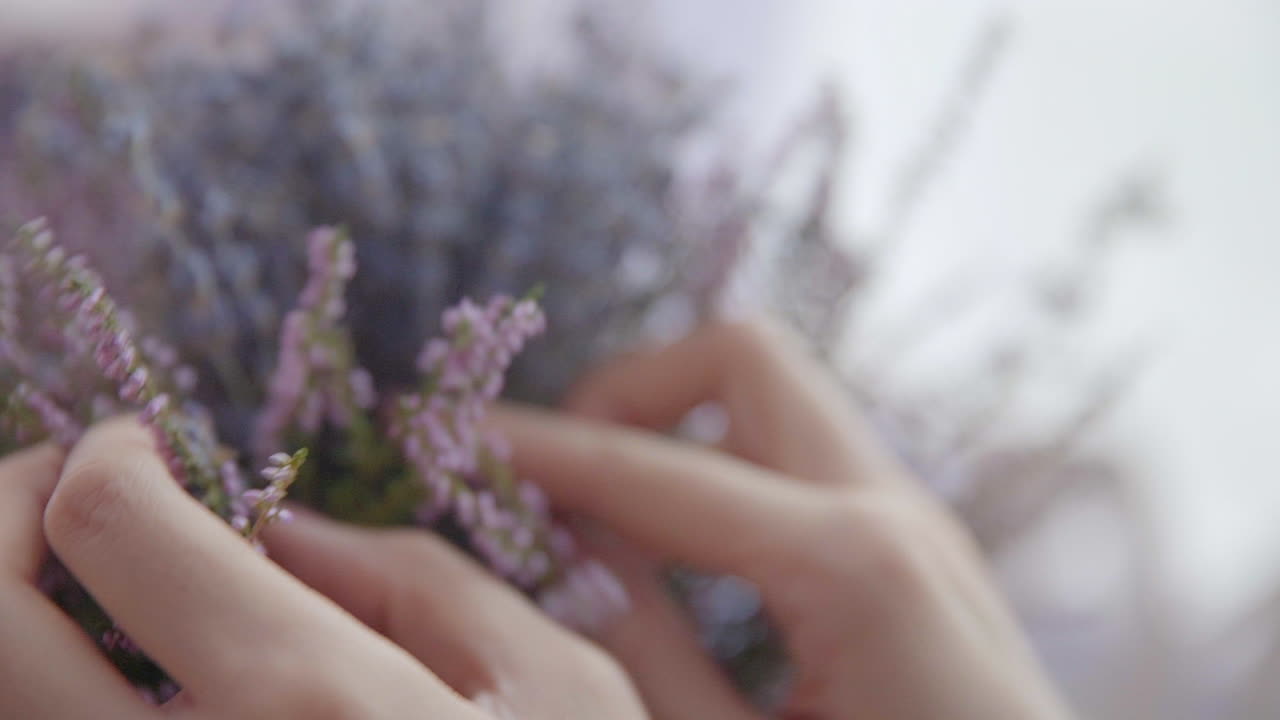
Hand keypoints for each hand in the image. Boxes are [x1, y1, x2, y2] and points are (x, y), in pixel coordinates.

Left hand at [0, 419, 645, 718]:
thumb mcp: (553, 682)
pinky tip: (123, 682)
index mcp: (318, 707)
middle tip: (69, 490)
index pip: (115, 528)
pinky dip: (49, 703)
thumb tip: (284, 526)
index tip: (146, 445)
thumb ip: (417, 580)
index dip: (106, 455)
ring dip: (13, 619)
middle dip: (6, 515)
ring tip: (85, 587)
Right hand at [492, 320, 1074, 719]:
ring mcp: (914, 517)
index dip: (538, 450)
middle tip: (554, 476)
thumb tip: (567, 550)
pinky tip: (677, 553)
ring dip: (677, 426)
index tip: (455, 440)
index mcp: (848, 565)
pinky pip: (800, 457)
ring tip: (602, 514)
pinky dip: (722, 468)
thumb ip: (642, 653)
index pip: (651, 470)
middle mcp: (892, 509)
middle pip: (740, 357)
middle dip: (629, 395)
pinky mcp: (913, 545)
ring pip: (774, 396)